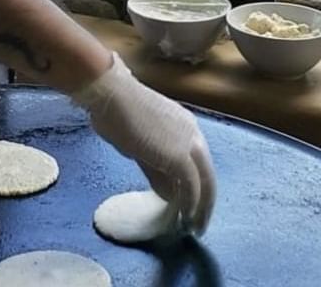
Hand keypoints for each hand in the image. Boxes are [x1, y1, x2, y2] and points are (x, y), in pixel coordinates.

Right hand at [73, 54, 215, 234]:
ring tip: (195, 226)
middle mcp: (194, 133)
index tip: (191, 202)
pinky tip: (184, 217)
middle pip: (208, 174)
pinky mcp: (179, 156)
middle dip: (206, 201)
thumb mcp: (139, 144)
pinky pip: (191, 186)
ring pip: (205, 182)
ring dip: (201, 207)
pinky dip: (190, 204)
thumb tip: (168, 194)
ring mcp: (189, 144)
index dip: (197, 184)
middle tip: (200, 222)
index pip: (198, 161)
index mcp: (185, 125)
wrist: (111, 95)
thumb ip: (156, 168)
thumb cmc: (117, 113)